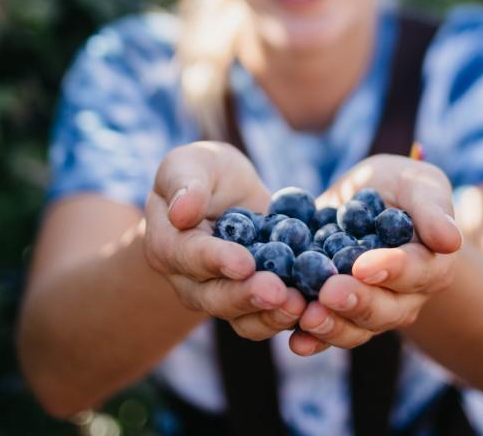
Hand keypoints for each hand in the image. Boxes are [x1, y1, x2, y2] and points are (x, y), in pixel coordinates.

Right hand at [144, 141, 307, 339]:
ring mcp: (222, 296)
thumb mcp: (191, 164)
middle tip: (278, 292)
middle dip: (248, 296)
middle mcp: (190, 280)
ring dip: (270, 315)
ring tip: (300, 306)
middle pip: (215, 297)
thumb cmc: (203, 173)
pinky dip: (290, 316)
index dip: (216, 261)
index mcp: (168, 245)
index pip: (189, 256)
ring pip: (242, 318)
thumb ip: (185, 183)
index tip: (244, 263)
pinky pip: (267, 317)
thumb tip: (181, 211)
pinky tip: (314, 307)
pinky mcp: (253, 301)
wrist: (227, 193)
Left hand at [290, 154, 461, 355]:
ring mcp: (372, 310)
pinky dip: (312, 339)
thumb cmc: (400, 188)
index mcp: (431, 265)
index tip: (363, 265)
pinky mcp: (339, 314)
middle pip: (385, 310)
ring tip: (308, 318)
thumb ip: (432, 208)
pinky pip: (328, 334)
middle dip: (356, 302)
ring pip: (357, 329)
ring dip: (331, 326)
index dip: (391, 269)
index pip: (416, 271)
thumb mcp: (417, 184)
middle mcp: (405, 297)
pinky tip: (296, 342)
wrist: (363, 199)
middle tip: (329, 292)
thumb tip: (451, 240)